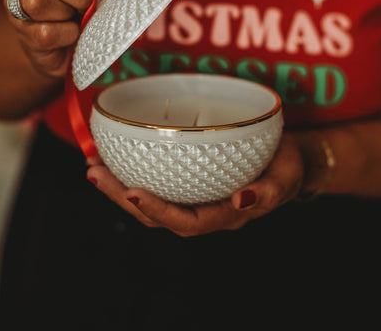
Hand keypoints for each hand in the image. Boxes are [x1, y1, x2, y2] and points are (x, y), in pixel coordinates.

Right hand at [5, 0, 118, 77]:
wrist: (68, 44)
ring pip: (38, 0)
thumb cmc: (83, 3)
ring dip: (70, 11)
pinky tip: (72, 33)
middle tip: (92, 0)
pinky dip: (68, 34)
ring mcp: (17, 2)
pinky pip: (46, 32)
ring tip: (78, 16)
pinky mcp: (23, 33)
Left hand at [86, 134, 304, 235]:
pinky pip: (158, 182)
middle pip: (156, 215)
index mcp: (225, 215)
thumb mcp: (286, 178)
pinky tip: (116, 157)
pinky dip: (134, 172)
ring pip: (151, 200)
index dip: (156, 211)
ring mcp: (194, 196)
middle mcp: (204, 210)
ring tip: (94, 165)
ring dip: (118, 186)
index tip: (130, 191)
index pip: (185, 222)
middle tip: (95, 172)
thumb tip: (240, 200)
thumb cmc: (286, 167)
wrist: (286, 159)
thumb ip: (269, 192)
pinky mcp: (189, 180)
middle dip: (121, 197)